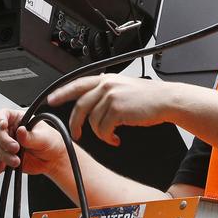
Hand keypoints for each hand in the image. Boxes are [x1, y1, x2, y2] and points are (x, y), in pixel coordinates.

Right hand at [0, 108, 66, 177]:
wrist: (53, 158)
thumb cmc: (50, 141)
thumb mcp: (43, 137)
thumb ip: (30, 136)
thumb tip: (20, 130)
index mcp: (19, 119)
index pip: (4, 114)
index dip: (0, 119)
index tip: (3, 125)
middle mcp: (11, 131)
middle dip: (4, 141)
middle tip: (15, 148)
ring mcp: (8, 145)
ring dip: (5, 156)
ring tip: (17, 162)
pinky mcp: (7, 158)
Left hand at [47, 74, 174, 145]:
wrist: (166, 100)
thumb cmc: (149, 97)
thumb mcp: (124, 86)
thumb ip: (108, 89)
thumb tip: (96, 94)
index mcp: (107, 79)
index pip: (78, 84)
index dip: (62, 92)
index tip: (51, 99)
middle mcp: (107, 85)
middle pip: (80, 106)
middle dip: (75, 123)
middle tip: (76, 134)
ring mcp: (111, 96)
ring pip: (93, 120)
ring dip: (100, 133)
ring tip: (110, 136)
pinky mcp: (117, 109)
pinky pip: (104, 129)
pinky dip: (108, 138)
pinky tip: (116, 138)